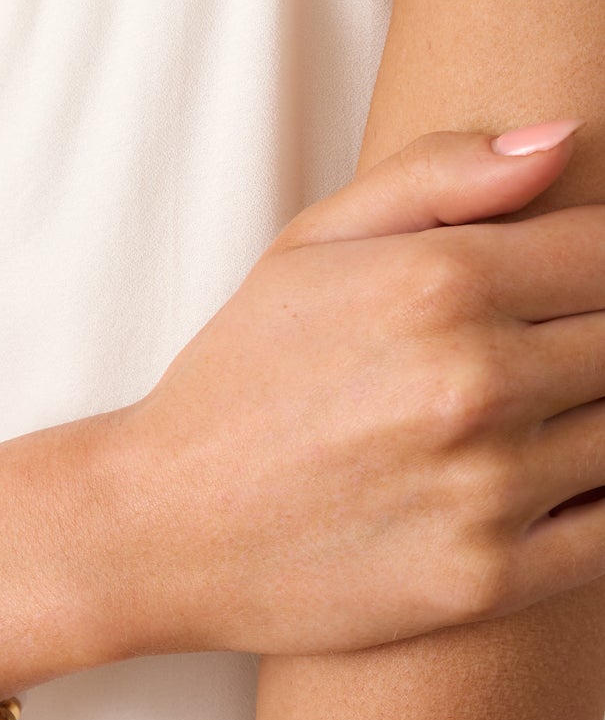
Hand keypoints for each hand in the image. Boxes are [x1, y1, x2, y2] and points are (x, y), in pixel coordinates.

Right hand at [105, 121, 604, 655]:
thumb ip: (440, 174)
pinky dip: (597, 504)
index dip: (599, 268)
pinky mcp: (487, 580)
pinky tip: (543, 488)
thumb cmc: (239, 378)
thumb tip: (566, 139)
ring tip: (524, 423)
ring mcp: (486, 487)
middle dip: (593, 346)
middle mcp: (476, 381)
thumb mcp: (311, 244)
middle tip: (533, 364)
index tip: (567, 293)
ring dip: (590, 424)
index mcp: (441, 281)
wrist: (158, 528)